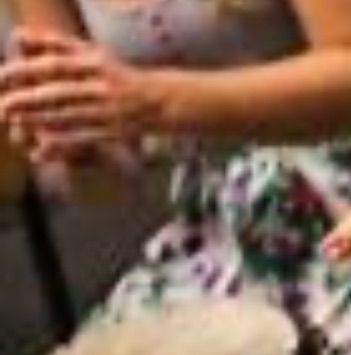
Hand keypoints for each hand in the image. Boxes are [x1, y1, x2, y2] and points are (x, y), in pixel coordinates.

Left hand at [0, 28, 155, 162]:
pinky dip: (62, 144)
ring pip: (69, 117)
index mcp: (96, 63)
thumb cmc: (117, 75)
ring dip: (39, 121)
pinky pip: (84, 139)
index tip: (3, 77)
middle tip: (3, 106)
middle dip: (28, 100)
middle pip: (60, 94)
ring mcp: (110, 111)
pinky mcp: (114, 133)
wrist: (160, 100)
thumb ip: (55, 43)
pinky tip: (41, 147)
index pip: (56, 66)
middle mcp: (103, 87)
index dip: (28, 71)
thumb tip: (18, 37)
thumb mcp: (92, 53)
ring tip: (14, 121)